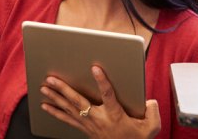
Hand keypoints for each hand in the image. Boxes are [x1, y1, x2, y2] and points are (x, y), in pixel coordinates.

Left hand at [39, 66, 160, 138]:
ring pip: (69, 109)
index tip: (95, 68)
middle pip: (78, 102)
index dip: (102, 81)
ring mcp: (89, 125)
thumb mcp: (151, 128)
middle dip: (64, 89)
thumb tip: (150, 101)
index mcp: (115, 115)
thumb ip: (153, 112)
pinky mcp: (84, 129)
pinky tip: (45, 106)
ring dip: (55, 98)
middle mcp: (99, 119)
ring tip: (44, 88)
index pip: (108, 95)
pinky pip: (67, 119)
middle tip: (51, 79)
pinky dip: (55, 112)